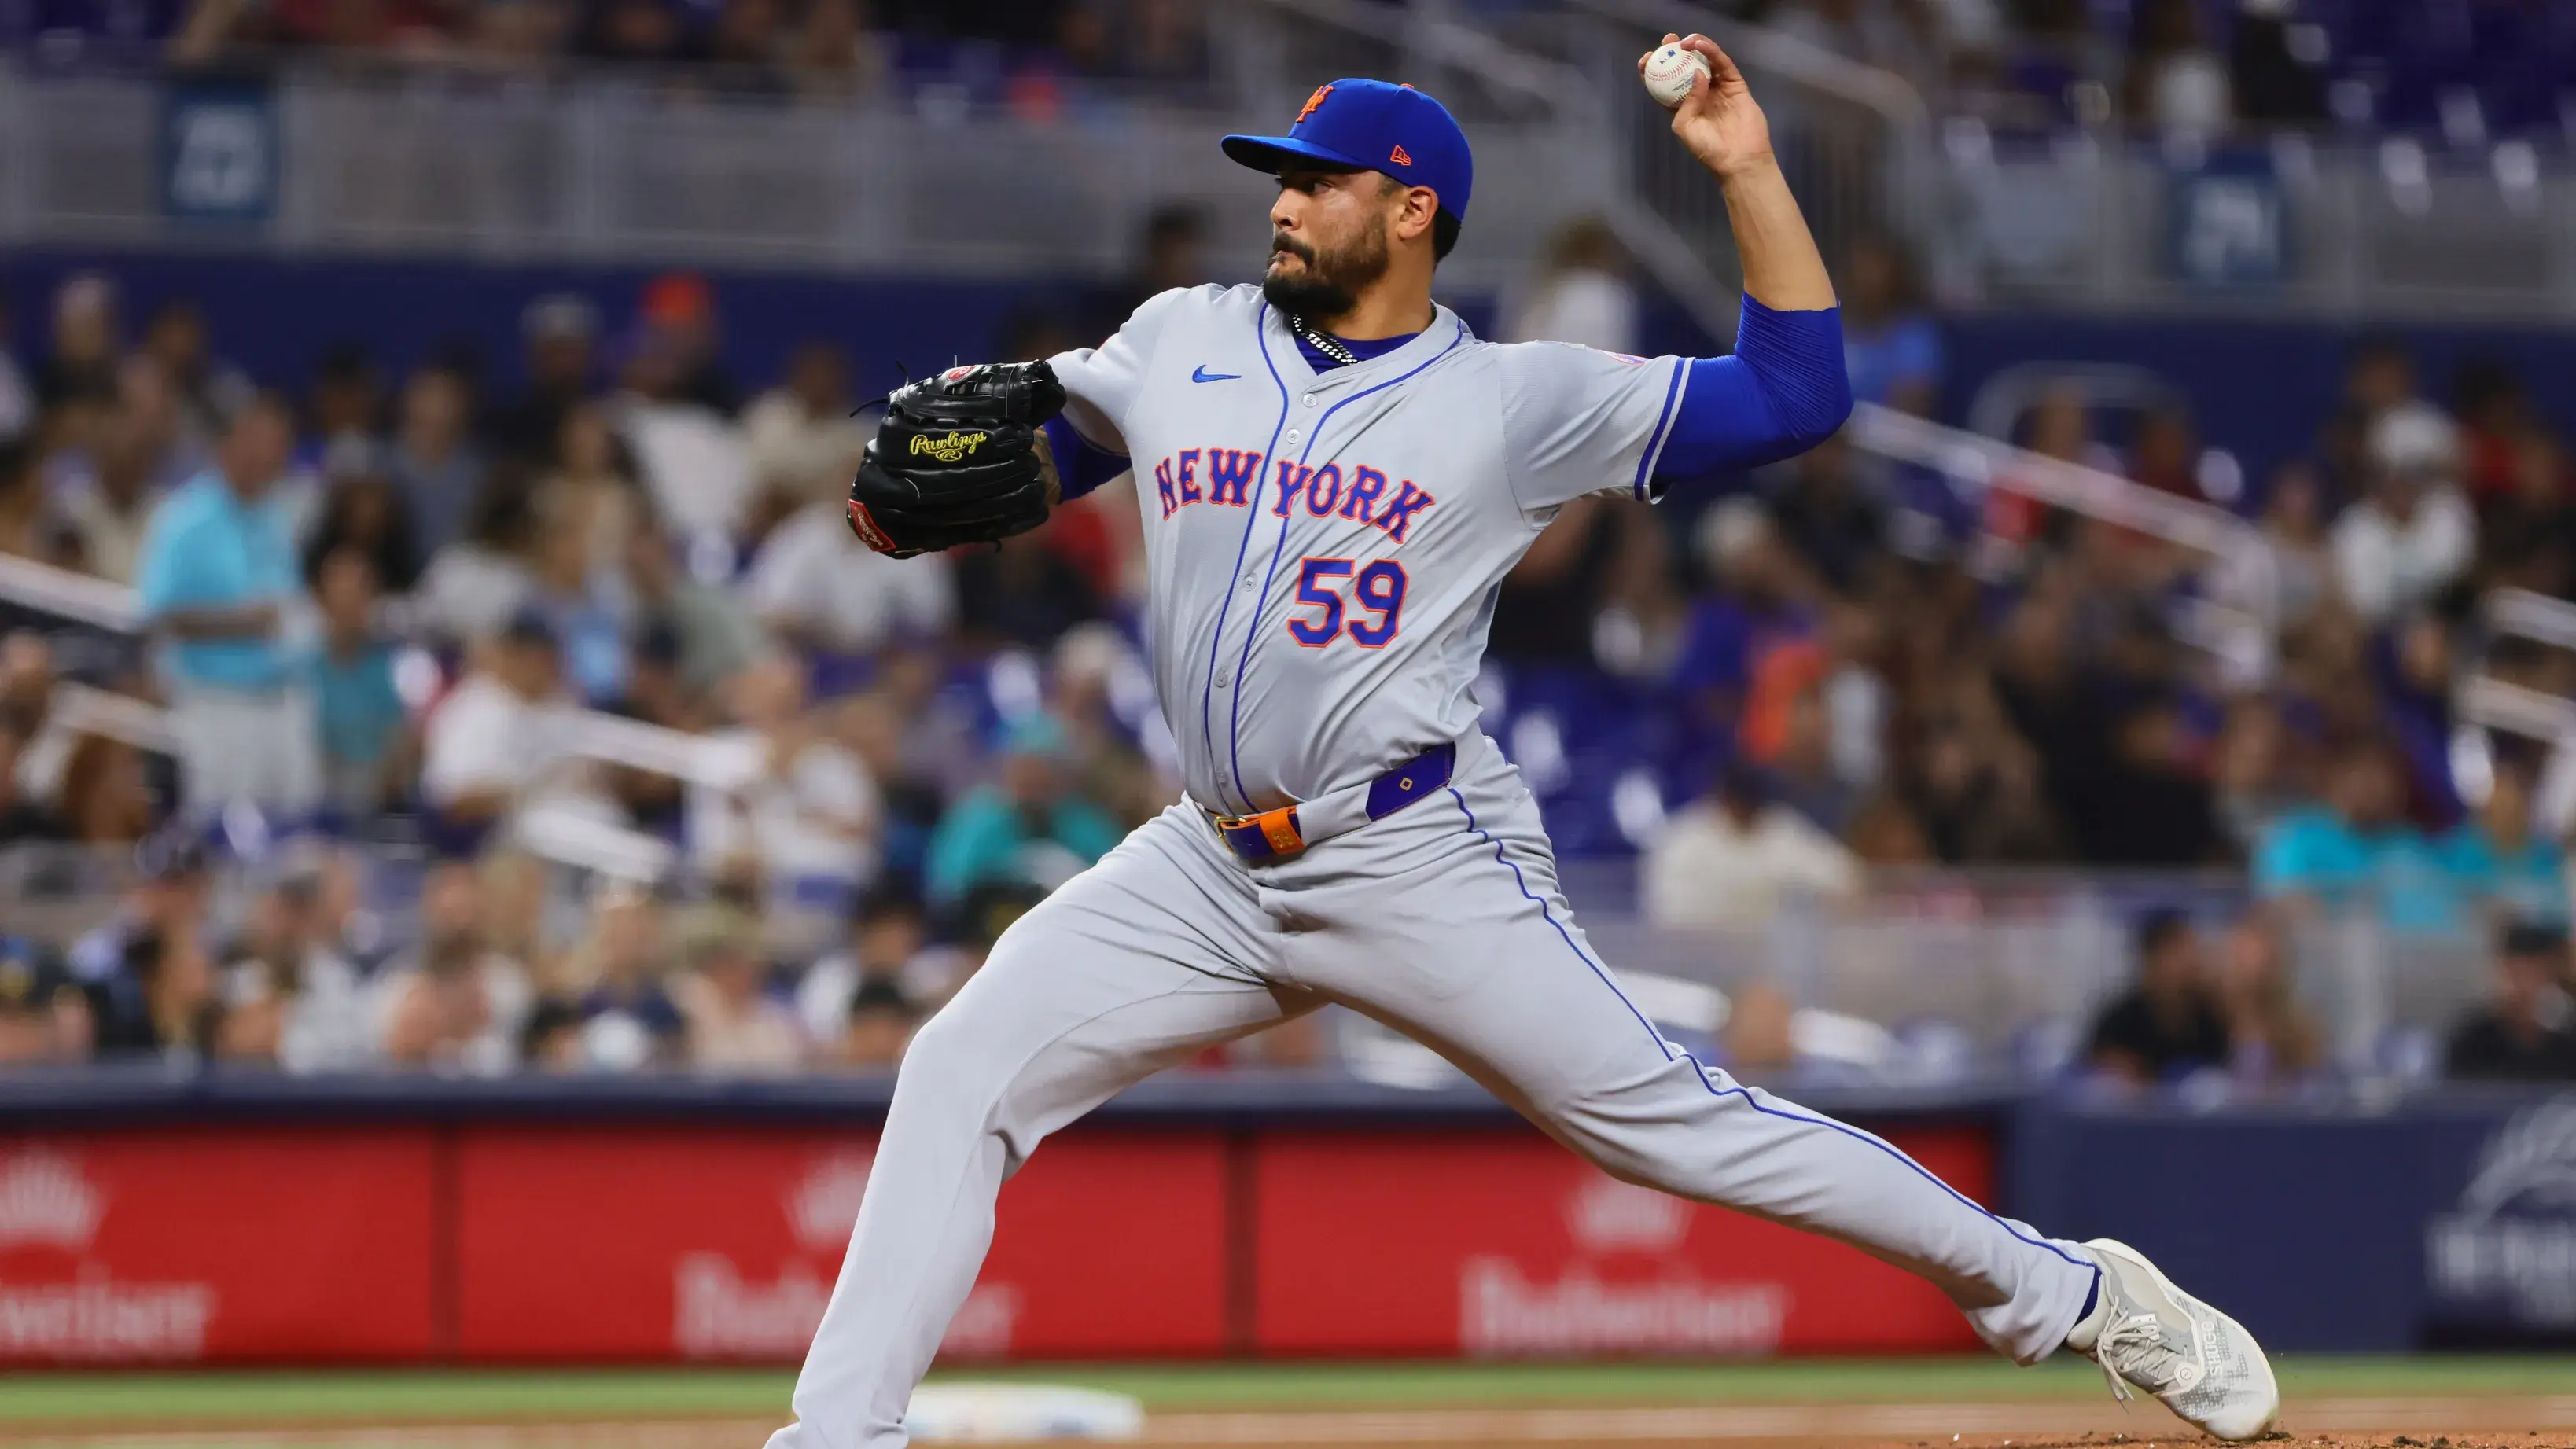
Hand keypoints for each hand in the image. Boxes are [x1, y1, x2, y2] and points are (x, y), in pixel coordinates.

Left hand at [1641, 33, 1773, 180]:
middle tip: (1668, 40)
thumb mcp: (1684, 127)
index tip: (1646, 58)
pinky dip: (1713, 52)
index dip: (1655, 69)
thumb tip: (1697, 74)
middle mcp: (1700, 95)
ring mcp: (1718, 89)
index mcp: (1683, 106)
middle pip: (1686, 67)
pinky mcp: (1736, 85)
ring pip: (1706, 61)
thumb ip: (1686, 101)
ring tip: (1685, 41)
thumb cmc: (1707, 149)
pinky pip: (1724, 64)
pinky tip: (1702, 46)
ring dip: (1695, 47)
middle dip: (1675, 52)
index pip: (1665, 83)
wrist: (1739, 159)